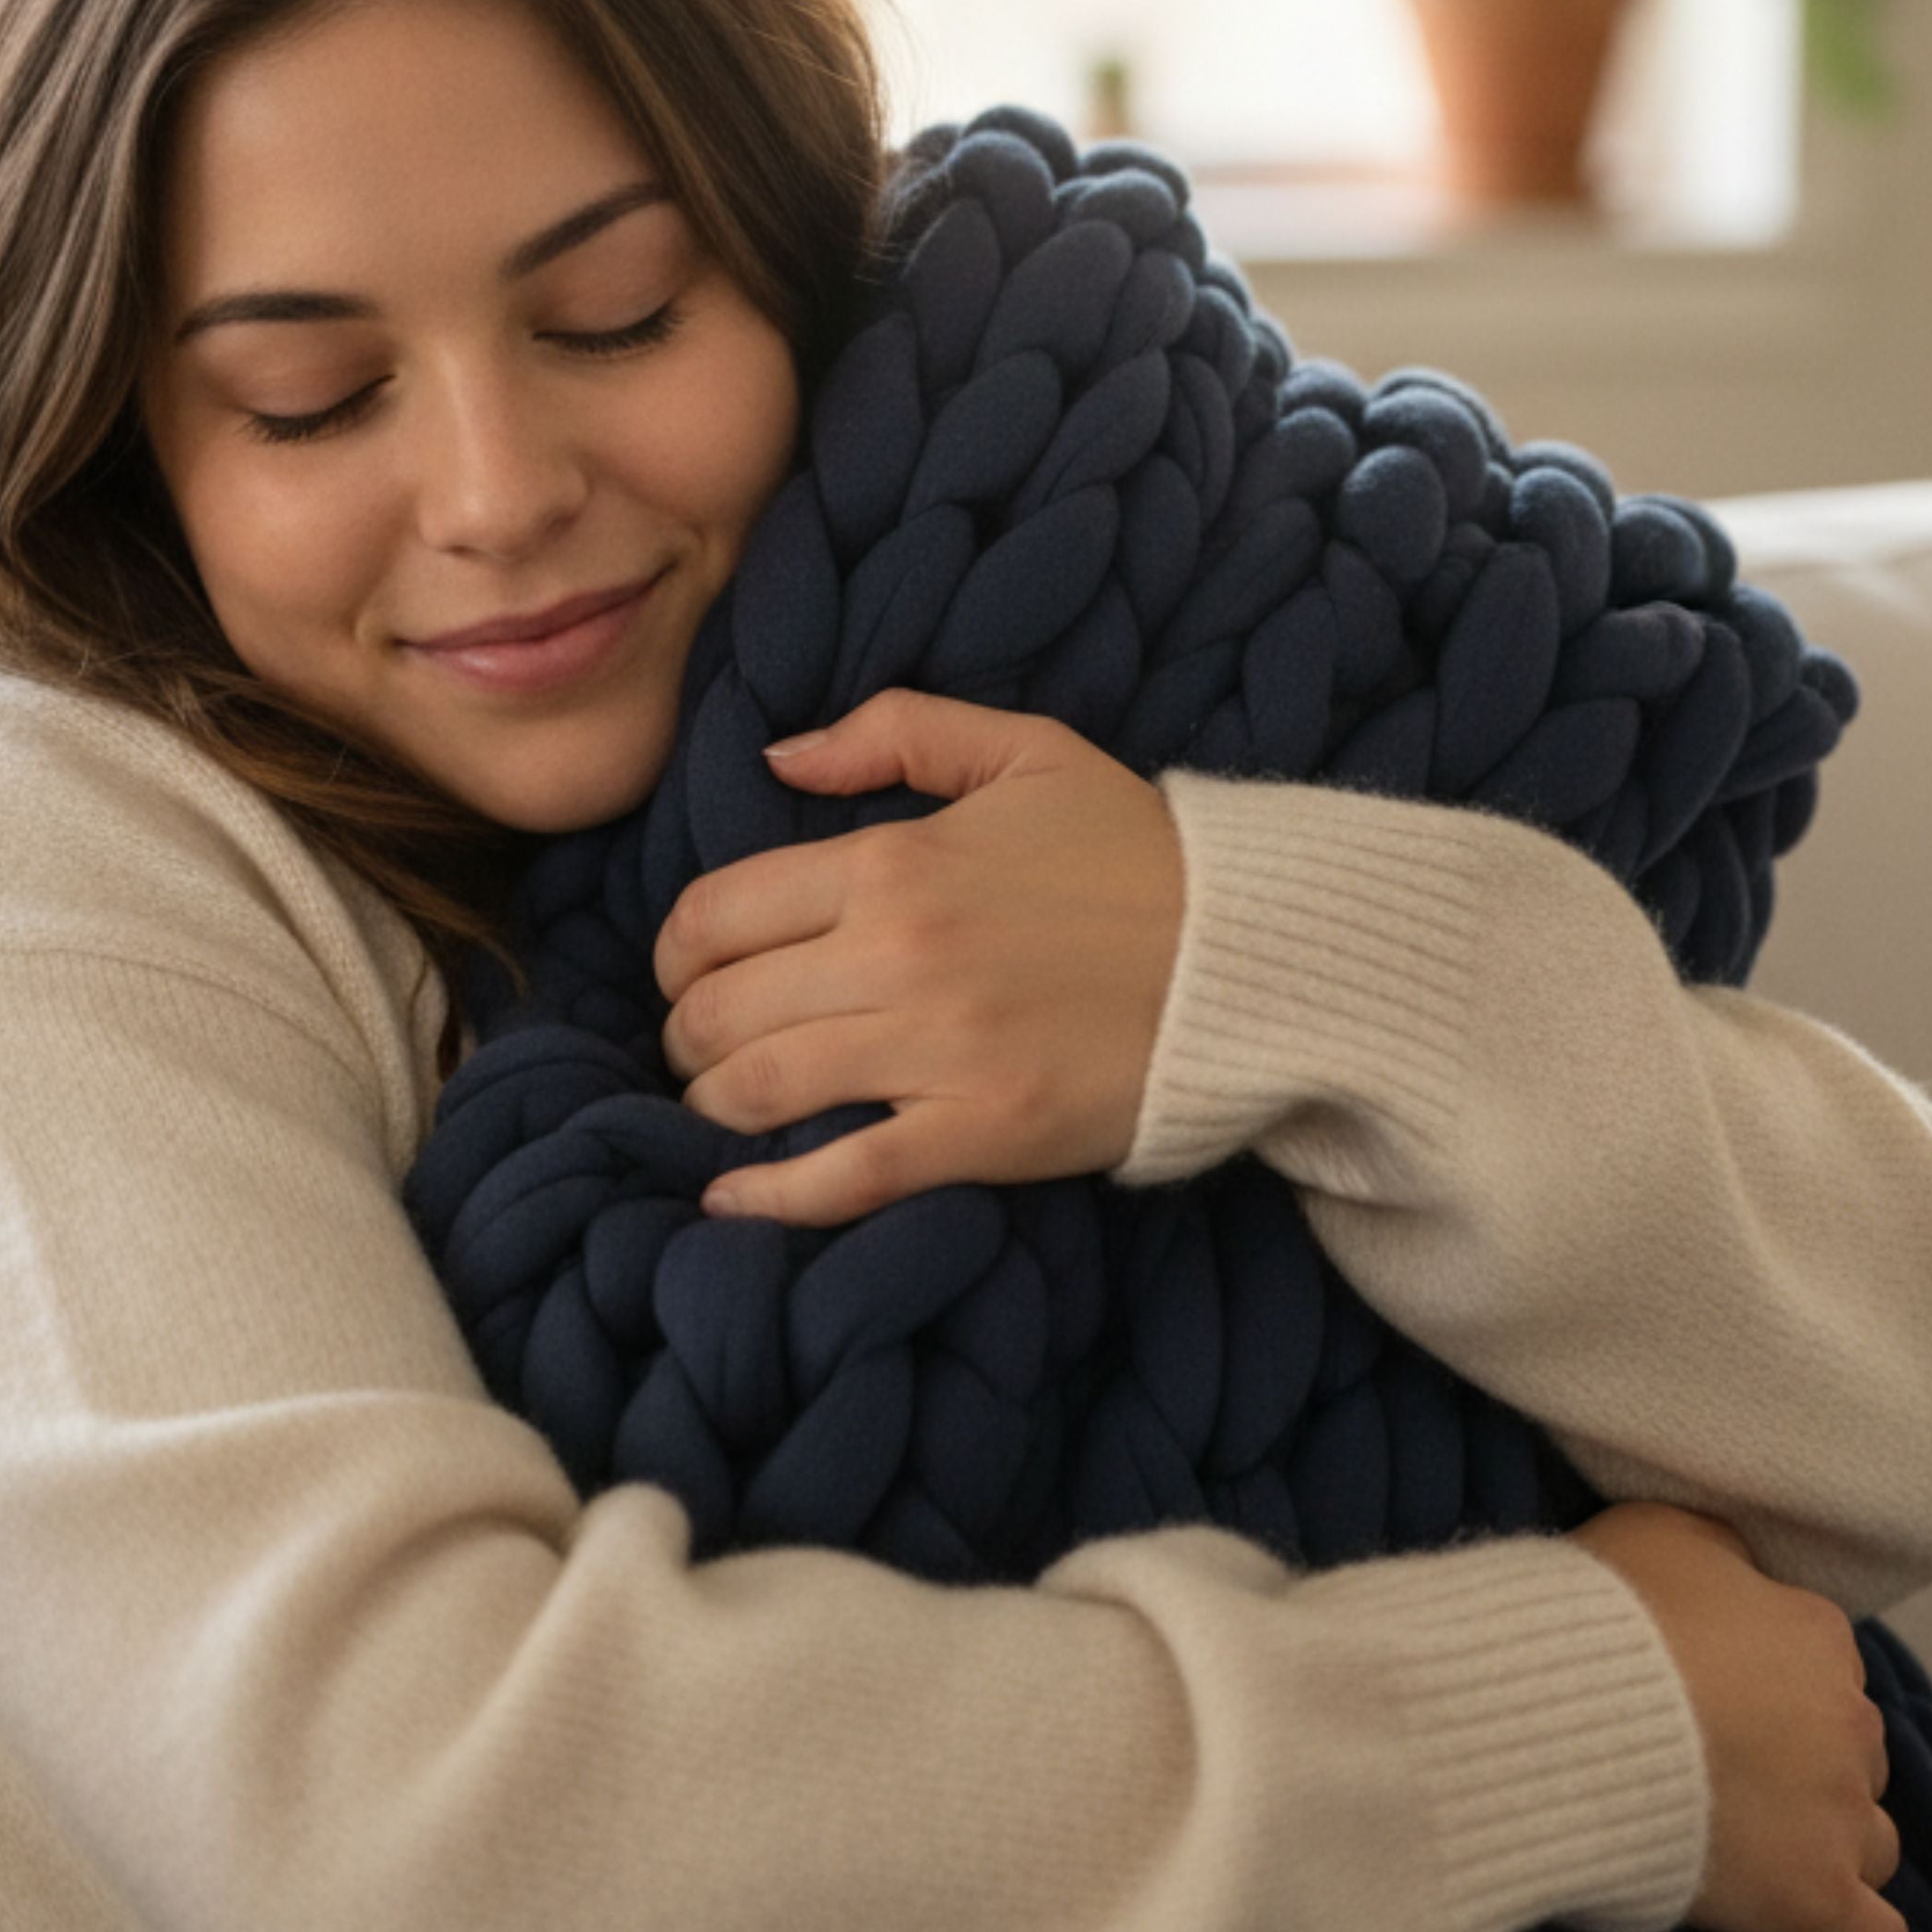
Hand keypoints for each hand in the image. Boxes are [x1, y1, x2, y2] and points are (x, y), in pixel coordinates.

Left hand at [652, 688, 1184, 1228]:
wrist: (1256, 958)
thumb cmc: (1137, 852)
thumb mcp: (1024, 752)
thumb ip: (893, 732)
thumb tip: (780, 756)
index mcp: (893, 863)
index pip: (716, 914)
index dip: (675, 952)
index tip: (687, 973)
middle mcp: (897, 956)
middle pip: (720, 1009)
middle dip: (687, 1035)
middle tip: (700, 1047)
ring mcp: (936, 1051)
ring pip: (759, 1090)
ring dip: (713, 1106)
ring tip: (719, 1108)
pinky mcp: (979, 1134)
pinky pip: (842, 1175)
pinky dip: (770, 1197)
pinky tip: (730, 1199)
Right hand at [1566, 1500, 1907, 1931]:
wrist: (1574, 1712)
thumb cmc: (1608, 1615)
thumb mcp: (1658, 1530)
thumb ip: (1718, 1548)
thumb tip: (1736, 1567)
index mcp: (1817, 1637)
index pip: (1822, 1665)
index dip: (1765, 1684)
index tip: (1709, 1698)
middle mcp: (1849, 1726)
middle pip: (1851, 1755)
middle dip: (1801, 1766)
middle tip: (1717, 1771)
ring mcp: (1840, 1818)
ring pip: (1874, 1842)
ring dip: (1829, 1845)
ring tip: (1753, 1849)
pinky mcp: (1818, 1900)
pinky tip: (1815, 1926)